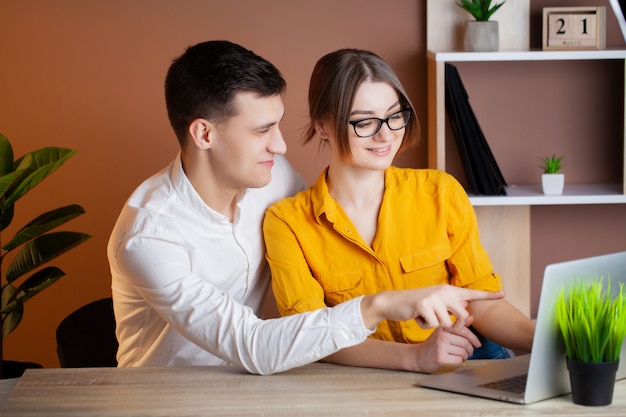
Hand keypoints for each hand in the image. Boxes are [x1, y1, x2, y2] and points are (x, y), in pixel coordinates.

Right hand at [360, 285, 503, 330]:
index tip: (503, 294)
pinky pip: (433, 326)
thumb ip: (451, 305)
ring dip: (435, 326)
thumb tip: (467, 311)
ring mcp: (434, 297)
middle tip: (444, 328)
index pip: (472, 293)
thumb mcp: (435, 303)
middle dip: (455, 327)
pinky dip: (425, 326)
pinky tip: (417, 318)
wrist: (393, 302)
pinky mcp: (424, 305)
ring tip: (424, 317)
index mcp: (448, 290)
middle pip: (462, 316)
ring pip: (446, 324)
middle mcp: (444, 291)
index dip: (488, 295)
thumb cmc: (415, 305)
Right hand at [411, 323, 481, 372]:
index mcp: (443, 328)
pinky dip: (460, 361)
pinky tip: (455, 360)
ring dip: (465, 356)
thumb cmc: (433, 344)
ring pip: (463, 352)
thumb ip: (457, 326)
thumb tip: (471, 317)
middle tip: (469, 353)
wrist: (418, 357)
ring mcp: (440, 347)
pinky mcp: (440, 358)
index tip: (478, 344)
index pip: (464, 330)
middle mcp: (441, 335)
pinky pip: (459, 360)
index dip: (474, 338)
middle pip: (466, 343)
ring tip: (461, 356)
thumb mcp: (443, 332)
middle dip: (470, 350)